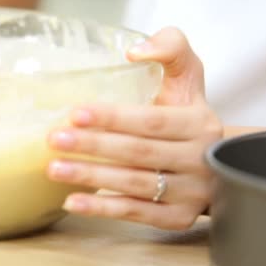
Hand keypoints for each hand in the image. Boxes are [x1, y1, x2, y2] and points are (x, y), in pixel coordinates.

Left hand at [47, 27, 222, 229]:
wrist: (211, 158)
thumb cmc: (184, 111)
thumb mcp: (186, 74)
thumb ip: (170, 47)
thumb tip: (135, 50)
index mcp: (198, 123)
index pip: (152, 121)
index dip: (113, 118)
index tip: (76, 113)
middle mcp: (199, 159)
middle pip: (139, 153)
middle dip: (94, 146)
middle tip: (55, 139)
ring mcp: (191, 193)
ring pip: (135, 186)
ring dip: (91, 178)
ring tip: (54, 168)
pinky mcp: (178, 218)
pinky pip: (137, 214)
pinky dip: (103, 209)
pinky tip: (72, 201)